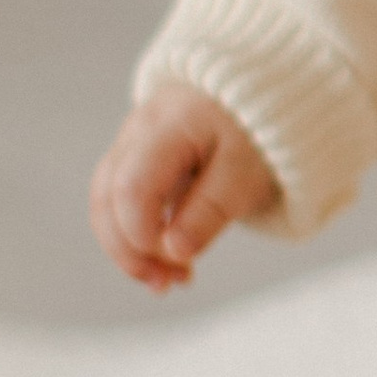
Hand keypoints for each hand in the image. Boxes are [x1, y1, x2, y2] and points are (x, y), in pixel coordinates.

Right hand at [90, 84, 277, 288]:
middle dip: (129, 250)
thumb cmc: (260, 130)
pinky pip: (126, 197)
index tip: (176, 264)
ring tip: (170, 282)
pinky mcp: (141, 156)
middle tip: (166, 286)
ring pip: (109, 200)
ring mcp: (134, 140)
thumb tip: (173, 252)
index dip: (141, 234)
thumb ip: (210, 208)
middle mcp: (138, 129)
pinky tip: (172, 259)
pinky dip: (143, 231)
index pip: (130, 187)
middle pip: (107, 196)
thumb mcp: (246, 170)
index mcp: (166, 124)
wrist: (269, 91)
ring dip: (132, 247)